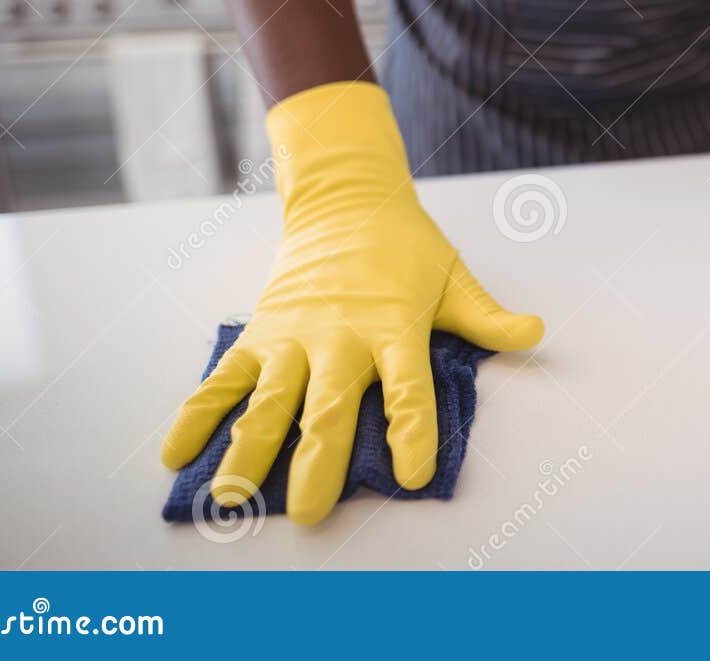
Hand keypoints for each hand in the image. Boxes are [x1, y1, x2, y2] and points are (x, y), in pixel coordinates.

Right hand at [160, 82, 543, 523]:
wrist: (346, 200)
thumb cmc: (406, 248)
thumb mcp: (454, 278)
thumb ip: (488, 318)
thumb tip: (535, 333)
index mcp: (395, 327)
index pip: (408, 386)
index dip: (411, 430)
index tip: (413, 475)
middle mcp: (341, 336)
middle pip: (330, 404)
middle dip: (318, 459)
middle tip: (308, 510)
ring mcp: (294, 336)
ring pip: (269, 398)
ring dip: (247, 448)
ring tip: (228, 498)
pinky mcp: (259, 333)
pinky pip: (224, 378)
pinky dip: (198, 414)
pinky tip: (174, 454)